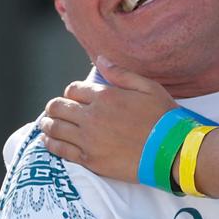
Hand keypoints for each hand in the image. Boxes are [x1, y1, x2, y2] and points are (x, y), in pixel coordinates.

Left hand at [39, 59, 176, 181]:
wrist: (170, 150)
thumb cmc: (162, 116)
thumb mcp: (147, 87)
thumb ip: (120, 73)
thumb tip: (100, 59)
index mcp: (105, 96)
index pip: (73, 90)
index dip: (72, 92)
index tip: (75, 97)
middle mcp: (92, 116)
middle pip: (58, 107)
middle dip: (54, 107)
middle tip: (55, 110)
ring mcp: (89, 139)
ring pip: (55, 128)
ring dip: (48, 123)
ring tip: (47, 123)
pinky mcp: (89, 159)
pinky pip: (60, 150)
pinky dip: (51, 143)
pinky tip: (49, 141)